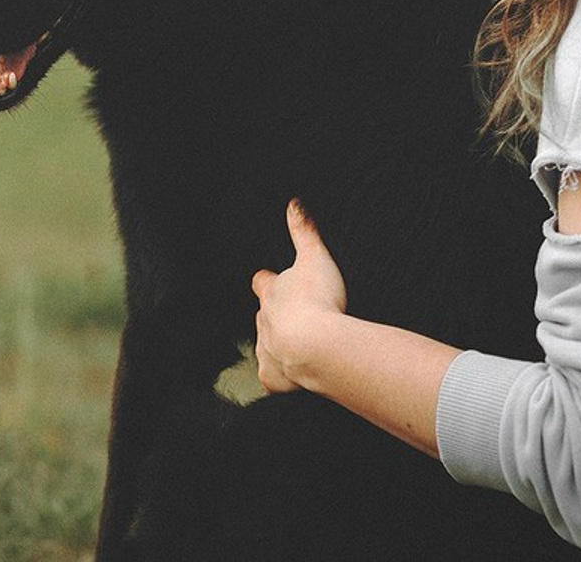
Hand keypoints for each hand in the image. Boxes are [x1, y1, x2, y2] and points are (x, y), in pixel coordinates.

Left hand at [251, 200, 347, 393]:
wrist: (317, 346)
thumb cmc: (318, 300)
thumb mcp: (315, 257)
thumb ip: (303, 230)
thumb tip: (293, 203)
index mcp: (271, 292)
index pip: (262, 282)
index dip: (267, 281)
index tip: (270, 280)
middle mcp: (262, 320)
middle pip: (263, 314)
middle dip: (274, 314)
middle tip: (293, 315)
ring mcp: (266, 349)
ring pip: (266, 344)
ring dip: (278, 343)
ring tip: (296, 344)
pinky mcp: (274, 376)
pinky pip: (272, 377)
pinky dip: (281, 375)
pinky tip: (292, 375)